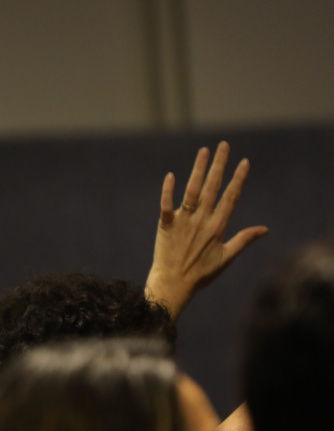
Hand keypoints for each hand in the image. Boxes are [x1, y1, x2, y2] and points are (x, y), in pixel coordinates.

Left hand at [146, 142, 267, 317]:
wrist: (174, 284)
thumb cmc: (201, 274)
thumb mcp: (227, 257)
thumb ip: (244, 239)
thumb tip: (265, 229)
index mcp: (218, 227)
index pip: (230, 197)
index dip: (238, 179)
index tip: (244, 162)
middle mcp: (201, 221)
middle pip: (212, 187)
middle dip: (219, 165)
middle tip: (223, 145)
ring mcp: (183, 222)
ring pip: (192, 191)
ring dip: (198, 170)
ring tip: (204, 151)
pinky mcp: (165, 225)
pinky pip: (166, 205)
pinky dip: (168, 191)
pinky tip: (171, 175)